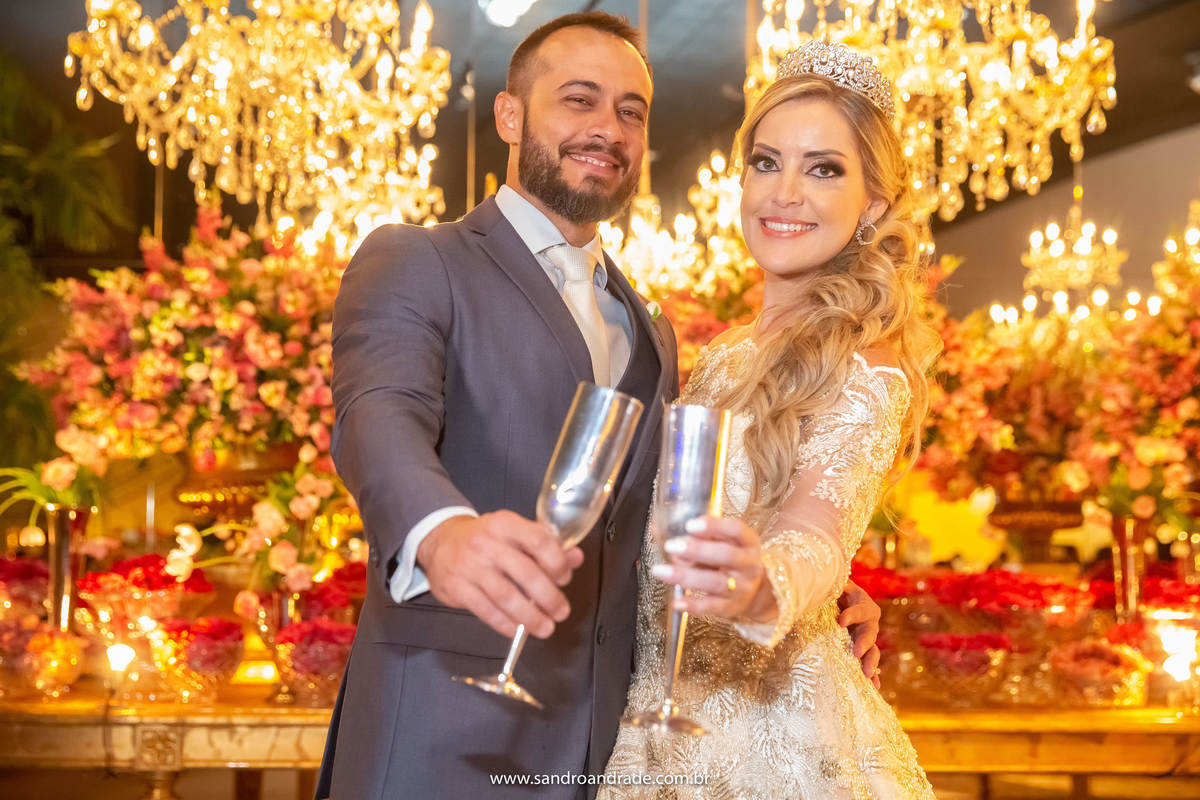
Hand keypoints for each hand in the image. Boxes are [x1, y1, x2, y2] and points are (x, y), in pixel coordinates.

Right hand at [416, 511, 583, 639]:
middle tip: (561, 611)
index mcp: (505, 523)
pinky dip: (506, 624)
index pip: (538, 540)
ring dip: (530, 617)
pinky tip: (518, 629)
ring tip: (546, 628)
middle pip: (526, 572)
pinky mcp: (457, 588)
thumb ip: (545, 545)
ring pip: (506, 596)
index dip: (557, 562)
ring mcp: (470, 566)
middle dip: (549, 597)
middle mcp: (486, 543)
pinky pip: (486, 611)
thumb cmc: (484, 539)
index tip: (565, 578)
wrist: (440, 543)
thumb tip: (575, 557)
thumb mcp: (513, 533)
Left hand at [651, 515, 776, 622]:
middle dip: (697, 550)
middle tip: (672, 546)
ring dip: (687, 576)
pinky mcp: (730, 607)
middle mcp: (748, 564)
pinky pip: (711, 606)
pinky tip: (677, 601)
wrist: (754, 593)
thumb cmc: (730, 561)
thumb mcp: (722, 542)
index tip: (691, 525)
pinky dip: (693, 605)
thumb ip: (695, 535)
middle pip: (726, 555)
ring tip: (662, 571)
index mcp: (748, 542)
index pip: (736, 530)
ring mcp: (741, 587)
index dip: (715, 526)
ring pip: (716, 582)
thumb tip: (656, 528)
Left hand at [838, 579, 881, 688]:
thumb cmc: (828, 591)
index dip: (853, 614)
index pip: (861, 608)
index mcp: (861, 602)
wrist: (829, 603)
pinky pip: (869, 664)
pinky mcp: (861, 651)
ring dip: (871, 662)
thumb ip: (828, 585)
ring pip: (872, 650)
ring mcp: (865, 637)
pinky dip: (872, 675)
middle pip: (870, 631)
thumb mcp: (830, 585)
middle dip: (864, 642)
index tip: (840, 621)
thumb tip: (818, 582)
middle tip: (856, 652)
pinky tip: (873, 687)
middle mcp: (867, 621)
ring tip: (867, 673)